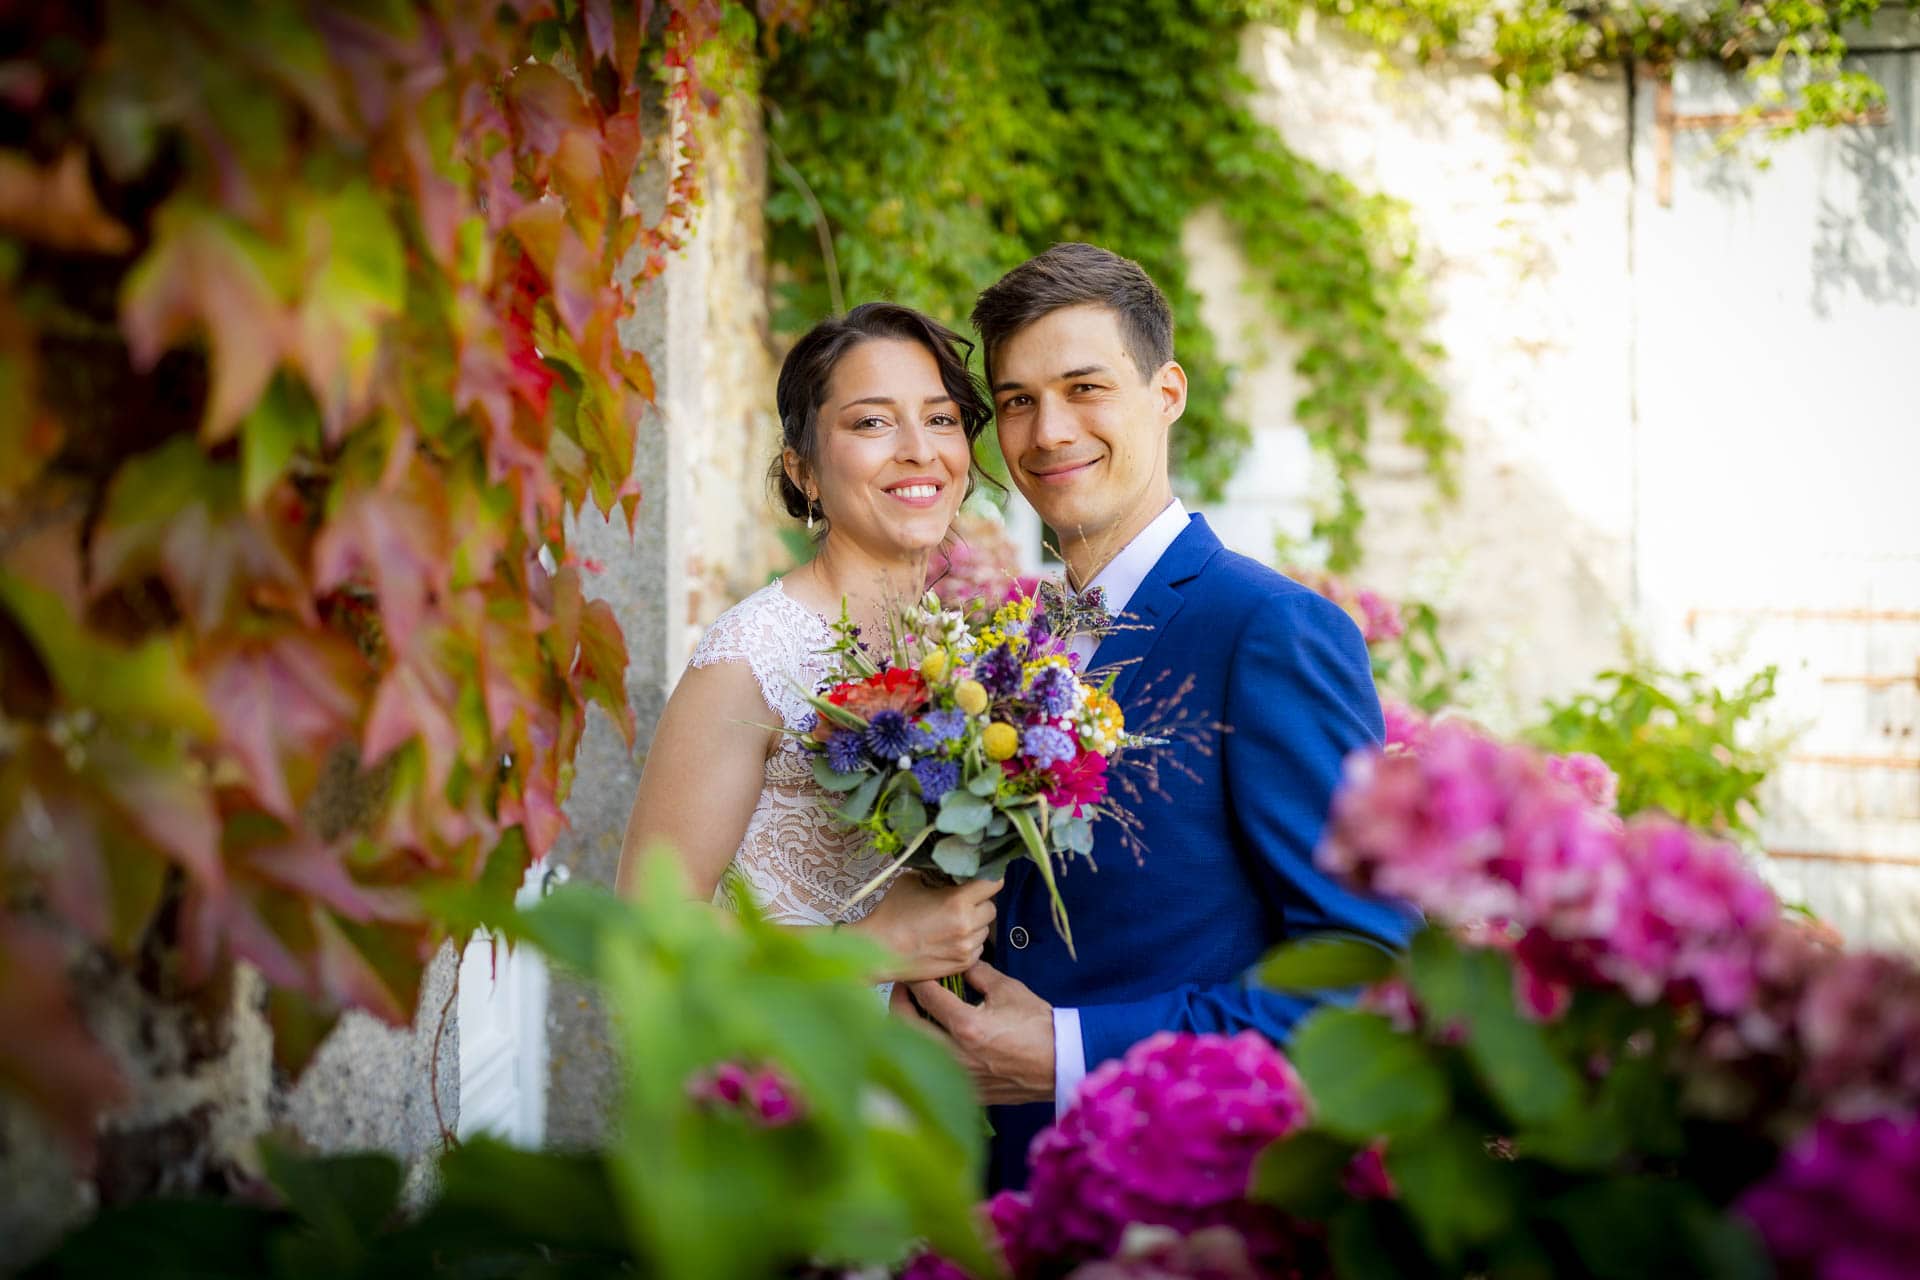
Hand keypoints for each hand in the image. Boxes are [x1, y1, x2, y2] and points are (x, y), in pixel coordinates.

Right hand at [853, 873, 1000, 982]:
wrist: (879, 950)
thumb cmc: (892, 913)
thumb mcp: (911, 881)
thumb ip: (935, 875)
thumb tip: (949, 873)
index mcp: (958, 902)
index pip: (992, 884)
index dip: (990, 879)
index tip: (985, 878)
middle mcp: (967, 925)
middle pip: (991, 908)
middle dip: (980, 903)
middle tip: (964, 902)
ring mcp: (966, 948)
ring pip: (985, 930)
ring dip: (975, 924)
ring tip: (954, 923)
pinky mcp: (962, 964)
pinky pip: (978, 948)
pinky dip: (969, 942)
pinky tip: (951, 939)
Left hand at [890, 961, 1053, 1104]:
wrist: (1059, 1061)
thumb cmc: (1036, 1024)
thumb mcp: (1007, 989)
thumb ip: (976, 972)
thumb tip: (957, 962)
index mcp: (966, 1026)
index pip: (924, 995)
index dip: (915, 978)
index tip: (914, 971)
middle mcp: (956, 1053)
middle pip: (905, 1025)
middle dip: (899, 1001)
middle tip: (905, 989)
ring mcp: (958, 1075)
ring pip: (914, 1050)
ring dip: (908, 1027)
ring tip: (916, 1012)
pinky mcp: (965, 1088)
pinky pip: (933, 1068)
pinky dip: (927, 1050)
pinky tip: (935, 1038)